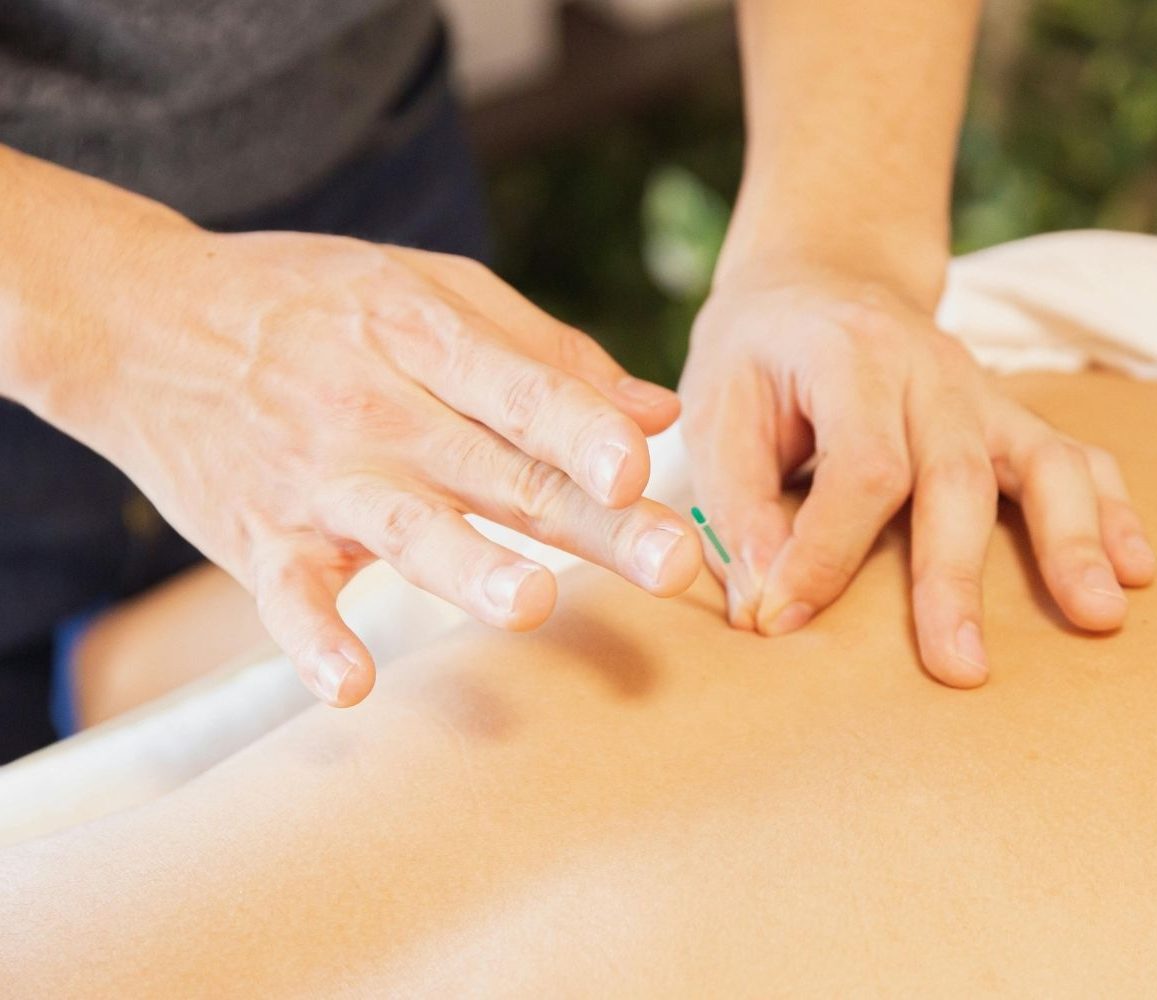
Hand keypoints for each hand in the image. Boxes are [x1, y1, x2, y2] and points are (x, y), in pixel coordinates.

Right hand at [31, 223, 701, 705]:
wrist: (138, 317)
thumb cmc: (311, 303)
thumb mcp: (425, 290)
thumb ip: (544, 352)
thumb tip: (658, 412)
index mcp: (424, 336)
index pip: (521, 389)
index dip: (583, 428)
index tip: (644, 465)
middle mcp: (377, 408)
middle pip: (498, 471)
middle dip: (589, 520)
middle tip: (671, 563)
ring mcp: (316, 477)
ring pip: (404, 526)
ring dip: (467, 566)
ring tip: (531, 604)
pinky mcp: (259, 537)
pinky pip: (287, 596)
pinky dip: (311, 640)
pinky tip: (350, 685)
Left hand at [679, 261, 1155, 686]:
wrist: (819, 277)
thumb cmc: (758, 354)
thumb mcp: (716, 408)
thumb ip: (736, 505)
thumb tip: (765, 604)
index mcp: (850, 356)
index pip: (860, 465)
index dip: (825, 552)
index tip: (783, 619)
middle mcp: (930, 369)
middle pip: (956, 475)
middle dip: (955, 578)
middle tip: (960, 669)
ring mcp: (982, 390)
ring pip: (1044, 460)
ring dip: (1072, 541)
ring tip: (1099, 617)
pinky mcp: (1008, 414)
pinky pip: (1076, 456)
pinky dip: (1111, 510)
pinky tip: (1135, 568)